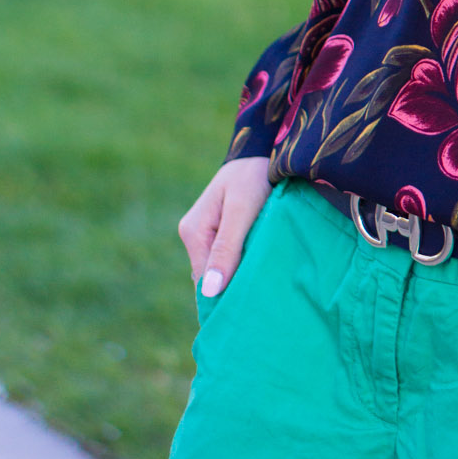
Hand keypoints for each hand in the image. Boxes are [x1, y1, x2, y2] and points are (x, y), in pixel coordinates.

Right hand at [178, 156, 272, 297]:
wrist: (262, 151)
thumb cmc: (253, 176)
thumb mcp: (242, 211)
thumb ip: (227, 247)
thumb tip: (210, 291)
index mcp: (193, 232)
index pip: (204, 281)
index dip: (225, 296)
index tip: (249, 307)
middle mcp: (194, 235)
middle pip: (211, 277)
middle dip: (233, 287)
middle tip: (261, 299)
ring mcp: (206, 234)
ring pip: (221, 269)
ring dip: (240, 276)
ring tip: (264, 284)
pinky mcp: (220, 231)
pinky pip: (228, 257)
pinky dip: (243, 263)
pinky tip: (260, 267)